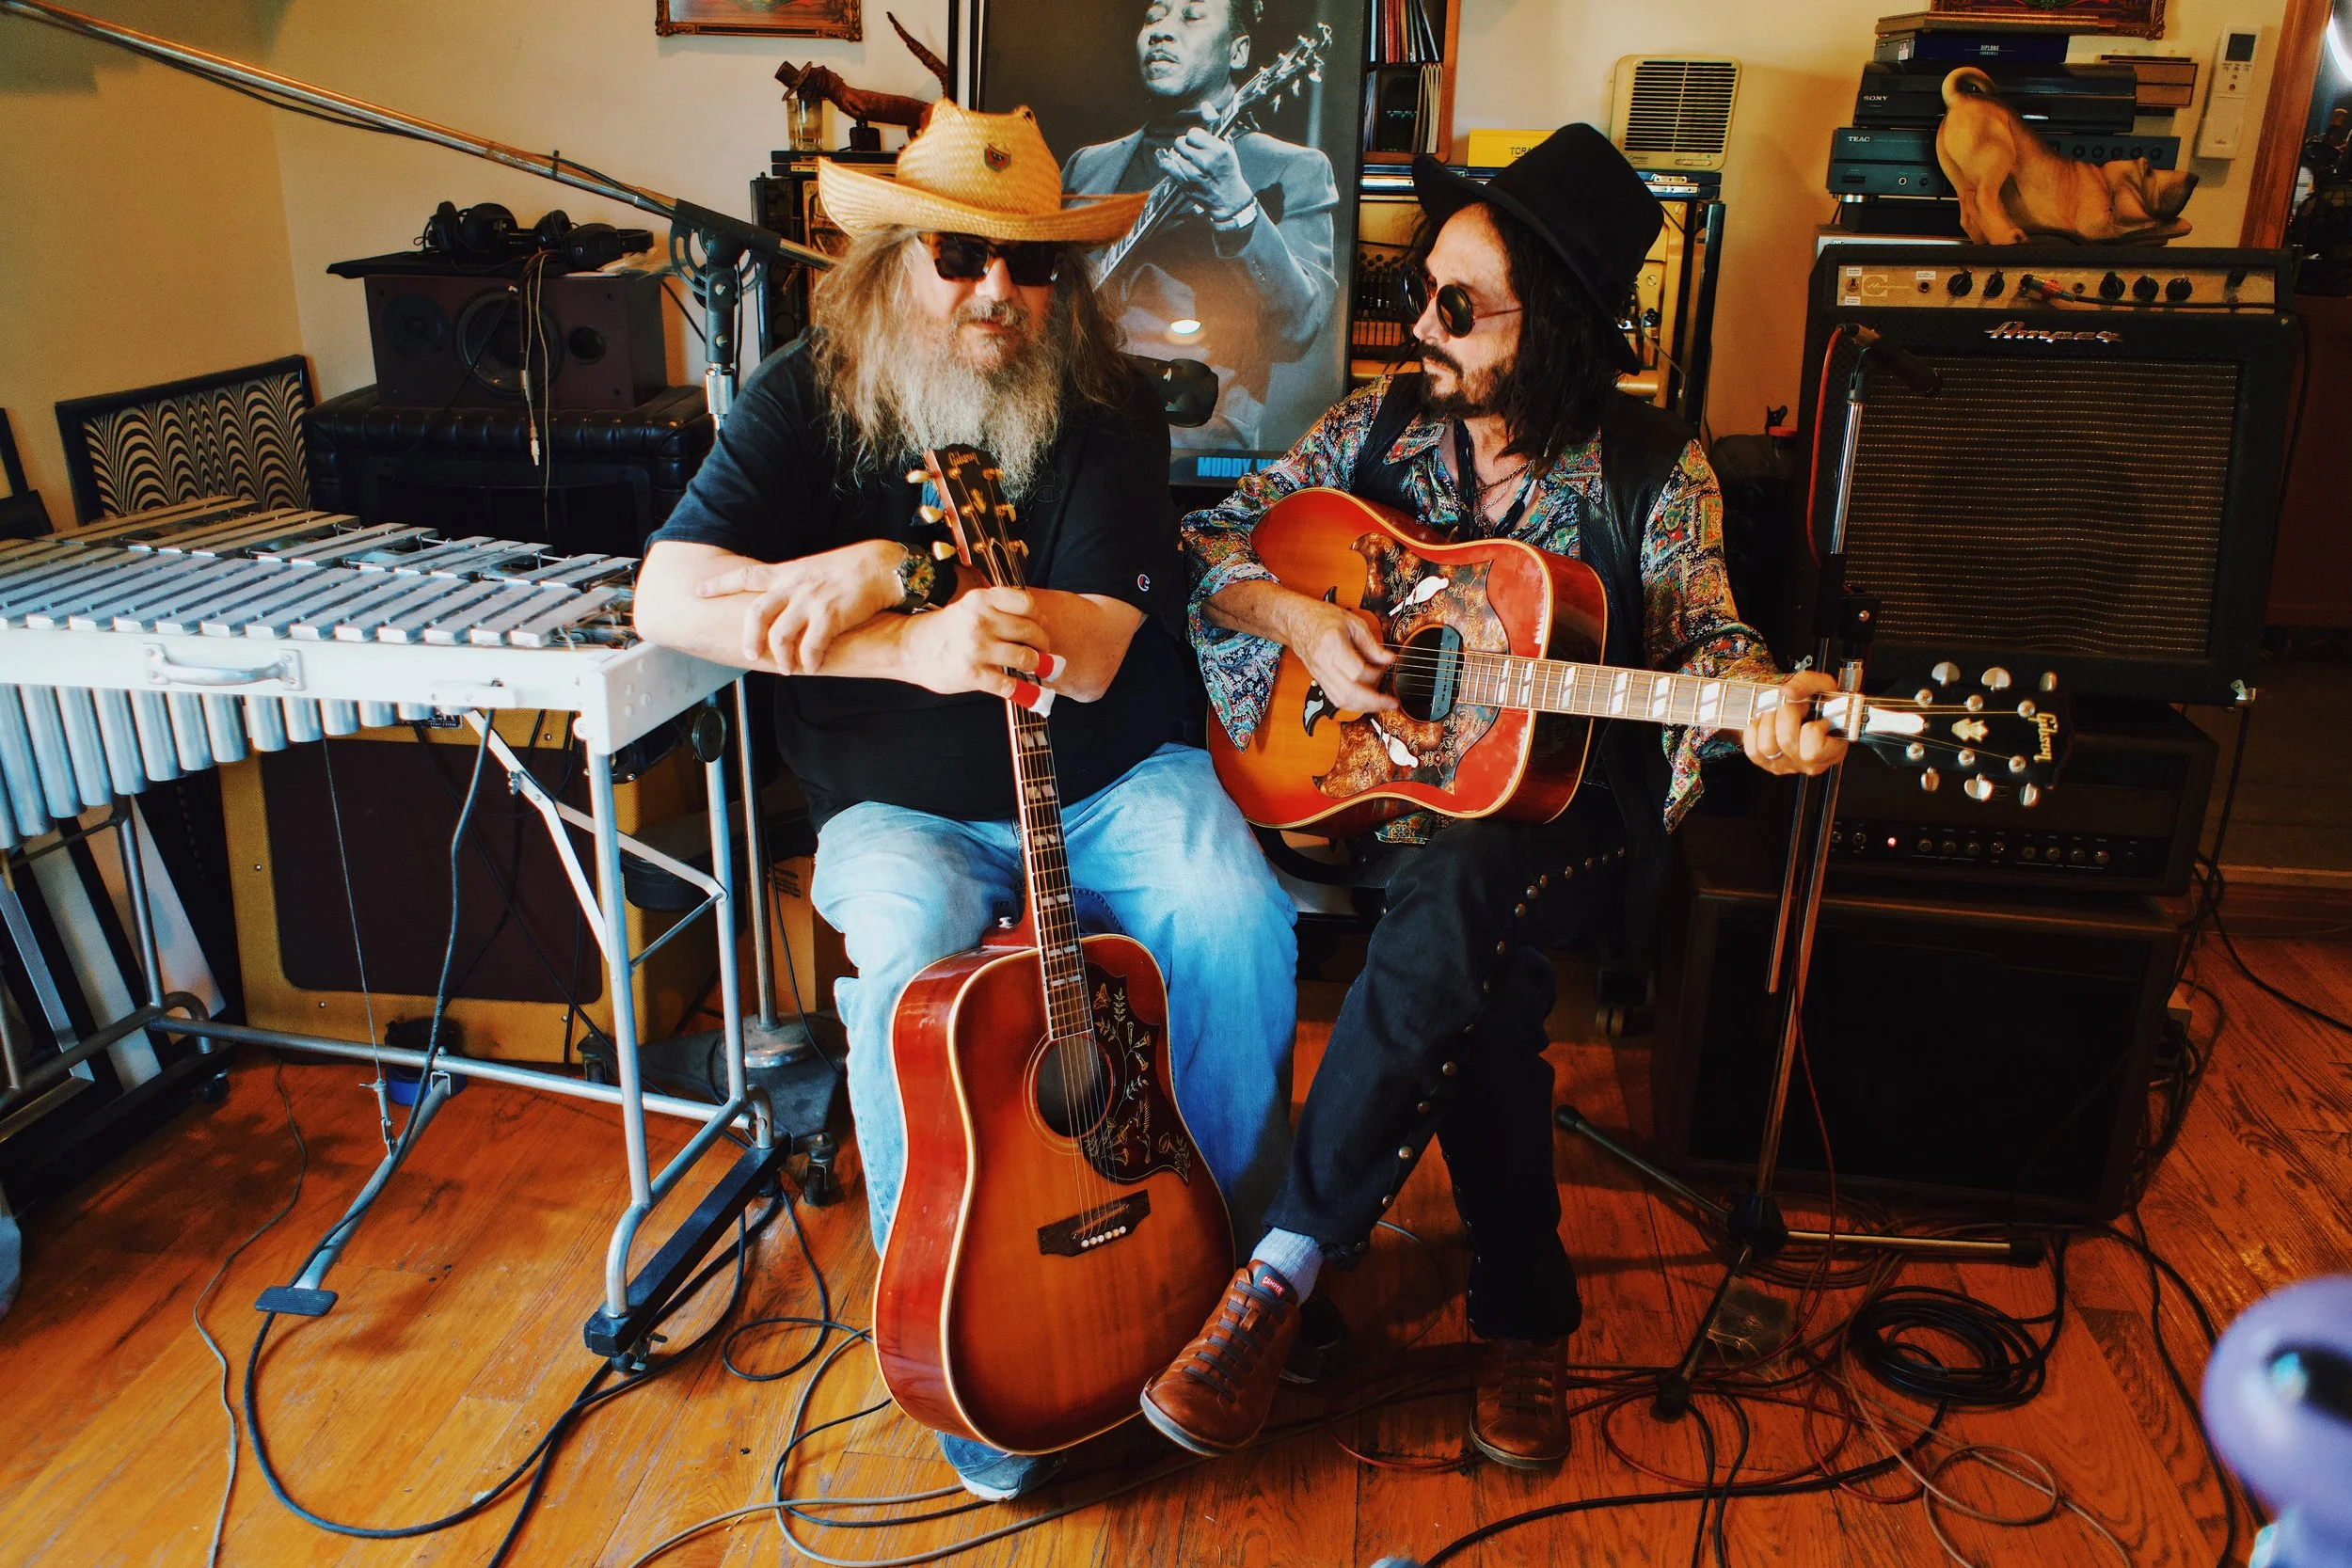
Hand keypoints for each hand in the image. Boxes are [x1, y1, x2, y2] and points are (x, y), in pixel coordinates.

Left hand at [694, 539, 905, 673]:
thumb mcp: (812, 568)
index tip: (698, 591)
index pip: (745, 576)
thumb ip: (793, 584)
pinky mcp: (831, 616)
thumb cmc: (850, 568)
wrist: (881, 566)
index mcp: (787, 573)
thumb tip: (781, 602)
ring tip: (787, 669)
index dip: (719, 584)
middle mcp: (793, 586)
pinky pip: (812, 646)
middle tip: (750, 655)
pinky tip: (813, 667)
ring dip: (781, 657)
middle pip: (756, 612)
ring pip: (781, 635)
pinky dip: (809, 661)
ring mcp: (811, 601)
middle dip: (749, 637)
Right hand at [901, 586, 1051, 699]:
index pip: (1027, 604)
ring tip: (1037, 668)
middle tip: (1043, 652)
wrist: (908, 648)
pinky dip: (1024, 690)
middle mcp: (981, 622)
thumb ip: (999, 609)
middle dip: (1043, 644)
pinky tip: (1029, 691)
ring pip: (1026, 657)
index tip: (1040, 626)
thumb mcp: (970, 606)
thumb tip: (1038, 622)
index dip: (1039, 618)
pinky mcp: (972, 674)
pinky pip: (1010, 684)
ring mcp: (976, 648)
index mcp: (982, 600)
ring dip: (1037, 665)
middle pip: (1031, 631)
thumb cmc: (944, 629)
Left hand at [1155, 129, 1253, 219]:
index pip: (1193, 133)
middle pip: (1181, 142)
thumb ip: (1214, 124)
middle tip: (1192, 152)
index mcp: (1218, 149)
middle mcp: (1206, 161)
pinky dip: (1167, 162)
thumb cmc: (1228, 170)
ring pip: (1174, 154)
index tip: (1198, 142)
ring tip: (1187, 161)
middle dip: (1185, 146)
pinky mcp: (1184, 184)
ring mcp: (1194, 174)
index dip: (1194, 137)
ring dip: (1178, 155)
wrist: (1229, 199)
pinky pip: (1167, 166)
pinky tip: (1171, 161)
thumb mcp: (1226, 146)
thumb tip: (1204, 105)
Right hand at [1280, 592, 1395, 714]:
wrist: (1298, 622)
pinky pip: (1336, 699)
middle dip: (1374, 702)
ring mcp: (1319, 675)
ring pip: (1342, 700)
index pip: (1356, 671)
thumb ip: (1371, 644)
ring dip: (1364, 706)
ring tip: (1381, 703)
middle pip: (1349, 693)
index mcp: (1332, 644)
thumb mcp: (1353, 623)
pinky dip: (1353, 704)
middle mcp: (1323, 663)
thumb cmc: (1323, 618)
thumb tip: (1388, 659)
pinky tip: (1365, 701)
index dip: (1376, 673)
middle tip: (1391, 702)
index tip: (1386, 667)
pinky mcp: (1319, 681)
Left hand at [1743, 670, 1849, 775]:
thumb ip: (1808, 683)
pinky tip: (1766, 723)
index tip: (1814, 715)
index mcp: (1832, 750)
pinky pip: (1753, 750)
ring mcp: (1787, 766)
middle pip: (1787, 742)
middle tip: (1793, 707)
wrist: (1802, 706)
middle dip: (1786, 715)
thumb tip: (1788, 693)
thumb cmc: (1818, 701)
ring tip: (1777, 714)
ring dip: (1768, 722)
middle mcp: (1810, 763)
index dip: (1811, 727)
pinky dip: (1755, 732)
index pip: (1814, 749)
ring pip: (1767, 747)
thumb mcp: (1821, 685)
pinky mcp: (1767, 764)